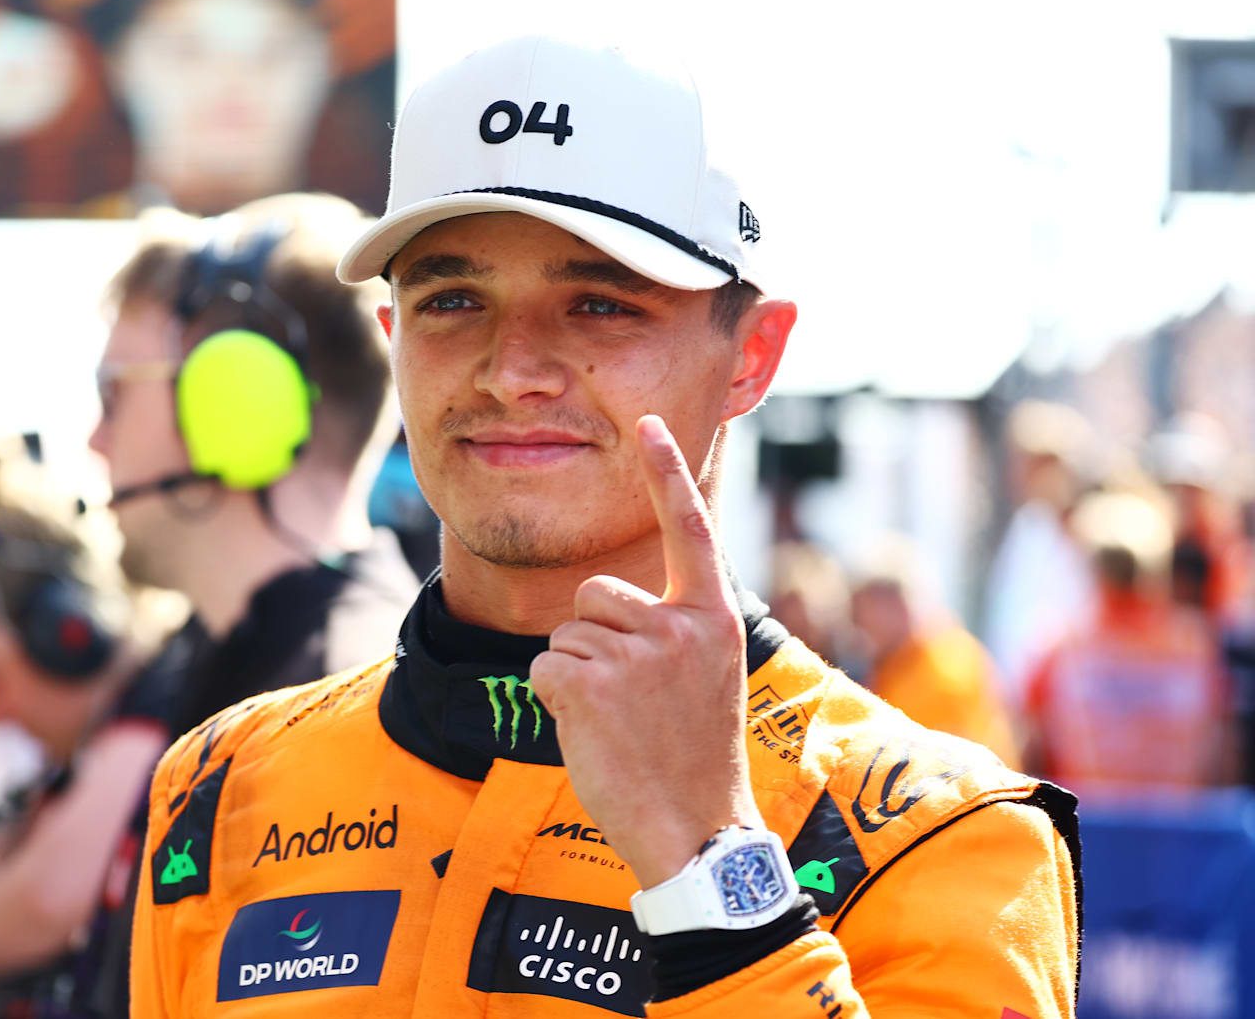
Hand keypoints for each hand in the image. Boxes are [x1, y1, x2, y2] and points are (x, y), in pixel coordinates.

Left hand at [528, 414, 761, 887]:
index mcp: (713, 618)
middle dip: (596, 639)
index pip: (689, 529)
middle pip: (595, 594)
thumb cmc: (696, 756)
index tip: (648, 423)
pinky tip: (594, 734)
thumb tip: (612, 601)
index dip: (666, 473)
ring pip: (565, 635)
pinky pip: (543, 668)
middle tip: (632, 701)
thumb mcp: (707, 678)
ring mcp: (634, 654)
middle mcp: (678, 625)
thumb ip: (675, 629)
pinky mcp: (588, 684)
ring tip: (620, 723)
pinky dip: (554, 701)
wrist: (697, 831)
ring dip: (577, 676)